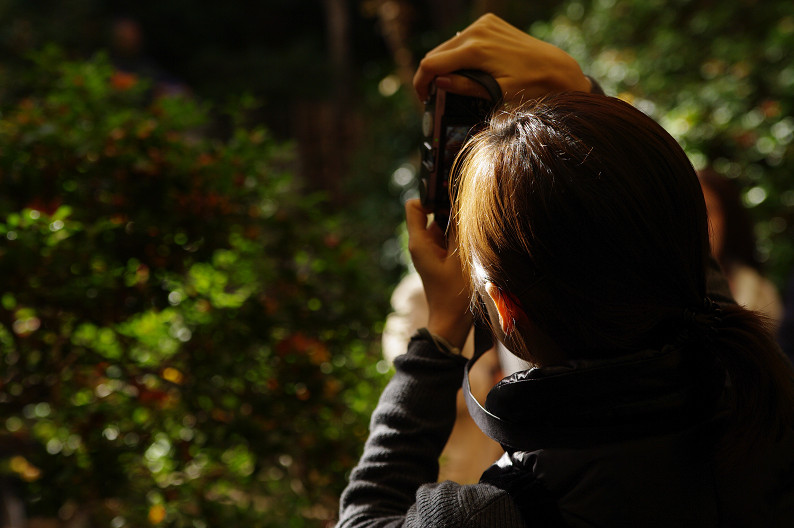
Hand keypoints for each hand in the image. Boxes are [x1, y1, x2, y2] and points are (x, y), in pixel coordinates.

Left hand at [405, 199, 472, 348]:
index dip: (430, 197)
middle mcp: (421, 244)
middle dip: (449, 210)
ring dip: (456, 225)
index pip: (415, 206)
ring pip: (443, 225)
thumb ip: (458, 228)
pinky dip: (458, 236)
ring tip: (472, 234)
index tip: (449, 197)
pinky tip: (473, 243)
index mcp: (419, 242)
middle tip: (468, 213)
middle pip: (432, 213)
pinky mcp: (440, 257)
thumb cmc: (454, 293)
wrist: (452, 321)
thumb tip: (460, 200)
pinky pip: (447, 237)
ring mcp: (430, 250)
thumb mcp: (460, 257)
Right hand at [413, 13, 590, 103]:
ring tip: (448, 85)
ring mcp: (484, 24)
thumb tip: (439, 84)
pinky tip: (464, 70)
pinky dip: (457, 54)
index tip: (423, 98)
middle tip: (433, 96)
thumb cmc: (532, 84)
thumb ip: (465, 87)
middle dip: (430, 75)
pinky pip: (462, 39)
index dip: (421, 82)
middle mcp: (477, 30)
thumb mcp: (497, 93)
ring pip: (448, 46)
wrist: (557, 69)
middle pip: (437, 53)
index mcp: (476, 49)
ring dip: (443, 64)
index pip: (432, 63)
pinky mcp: (490, 23)